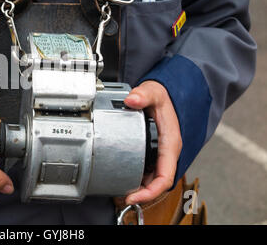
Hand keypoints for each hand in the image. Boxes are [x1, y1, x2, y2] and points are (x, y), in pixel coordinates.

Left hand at [119, 80, 181, 204]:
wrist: (162, 95)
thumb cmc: (162, 97)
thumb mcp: (154, 93)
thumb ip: (143, 95)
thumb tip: (132, 100)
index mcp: (170, 143)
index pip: (165, 176)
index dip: (150, 191)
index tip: (134, 196)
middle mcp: (166, 153)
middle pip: (157, 183)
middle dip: (142, 194)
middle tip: (122, 197)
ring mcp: (160, 154)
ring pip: (152, 179)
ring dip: (139, 188)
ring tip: (120, 192)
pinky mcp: (153, 153)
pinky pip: (147, 171)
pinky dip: (137, 178)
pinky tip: (123, 178)